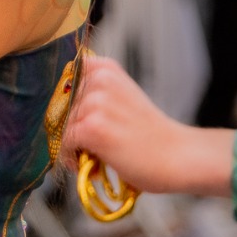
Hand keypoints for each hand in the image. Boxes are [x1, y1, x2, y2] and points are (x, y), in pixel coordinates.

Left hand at [61, 54, 235, 196]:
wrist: (178, 156)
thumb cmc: (152, 135)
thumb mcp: (125, 99)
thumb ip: (97, 96)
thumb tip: (58, 110)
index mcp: (106, 69)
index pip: (66, 80)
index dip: (68, 105)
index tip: (78, 121)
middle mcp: (99, 81)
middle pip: (61, 108)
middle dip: (73, 130)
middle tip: (93, 147)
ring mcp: (95, 104)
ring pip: (62, 128)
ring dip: (74, 147)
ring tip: (97, 158)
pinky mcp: (92, 127)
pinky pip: (65, 144)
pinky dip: (73, 159)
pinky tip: (94, 167)